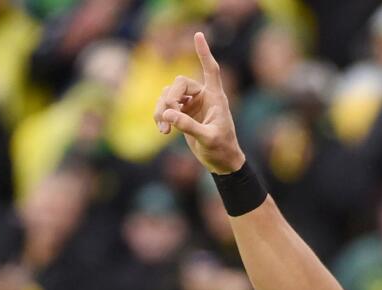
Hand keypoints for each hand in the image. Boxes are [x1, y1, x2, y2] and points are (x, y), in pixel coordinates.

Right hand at [153, 32, 244, 173]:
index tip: (198, 34)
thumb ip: (188, 126)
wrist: (221, 162)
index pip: (210, 69)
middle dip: (169, 99)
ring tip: (163, 130)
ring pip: (167, 95)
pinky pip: (164, 106)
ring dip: (161, 110)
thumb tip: (167, 114)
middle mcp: (203, 96)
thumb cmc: (221, 149)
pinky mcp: (182, 113)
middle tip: (166, 116)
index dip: (204, 52)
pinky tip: (163, 130)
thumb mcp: (207, 138)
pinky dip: (160, 116)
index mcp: (215, 97)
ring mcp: (191, 104)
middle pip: (179, 84)